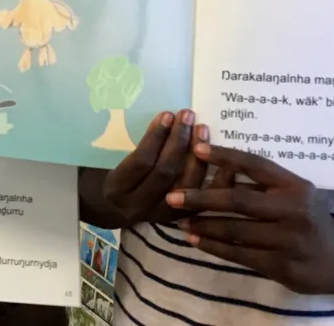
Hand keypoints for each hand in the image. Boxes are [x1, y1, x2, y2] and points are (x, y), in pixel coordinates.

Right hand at [103, 110, 209, 224]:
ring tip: (201, 129)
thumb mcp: (112, 163)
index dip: (155, 138)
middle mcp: (138, 205)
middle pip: (164, 172)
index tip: (167, 115)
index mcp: (118, 188)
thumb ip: (136, 148)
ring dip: (196, 155)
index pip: (140, 162)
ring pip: (185, 185)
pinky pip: (202, 198)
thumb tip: (167, 120)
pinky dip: (214, 179)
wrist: (115, 210)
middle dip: (178, 141)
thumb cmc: (113, 177)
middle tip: (187, 116)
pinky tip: (221, 158)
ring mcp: (161, 214)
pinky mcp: (180, 218)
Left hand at [167, 143, 333, 294]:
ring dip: (202, 224)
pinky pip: (238, 254)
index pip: (255, 164)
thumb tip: (218, 167)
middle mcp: (292, 210)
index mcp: (294, 186)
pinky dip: (213, 246)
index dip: (224, 156)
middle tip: (172, 196)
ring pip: (234, 229)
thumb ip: (263, 184)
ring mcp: (287, 239)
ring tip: (178, 220)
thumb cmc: (310, 219)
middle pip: (238, 199)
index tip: (195, 148)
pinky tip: (194, 240)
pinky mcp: (281, 265)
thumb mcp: (295, 194)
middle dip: (200, 196)